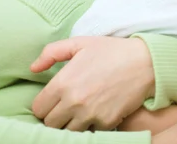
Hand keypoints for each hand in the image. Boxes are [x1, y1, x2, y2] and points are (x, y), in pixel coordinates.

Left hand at [30, 36, 154, 130]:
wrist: (143, 62)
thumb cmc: (109, 51)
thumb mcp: (79, 43)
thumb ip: (51, 53)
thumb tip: (33, 68)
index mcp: (64, 83)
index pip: (38, 108)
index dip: (43, 104)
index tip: (51, 99)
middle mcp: (74, 102)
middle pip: (50, 124)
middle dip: (54, 115)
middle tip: (63, 105)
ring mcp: (91, 116)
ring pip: (67, 133)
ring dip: (69, 124)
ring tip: (77, 110)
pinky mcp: (106, 124)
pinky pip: (88, 133)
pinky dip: (88, 126)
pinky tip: (92, 113)